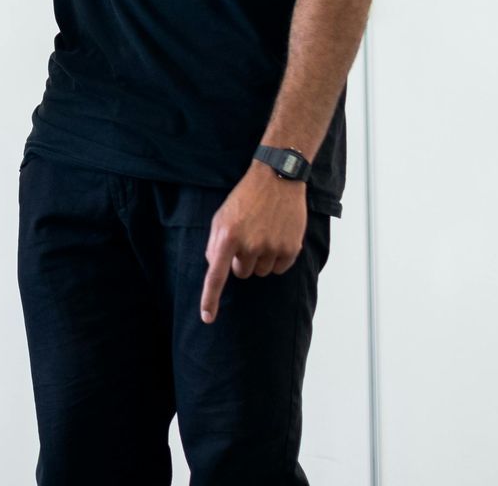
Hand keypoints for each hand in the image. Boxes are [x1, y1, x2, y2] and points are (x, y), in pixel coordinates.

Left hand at [200, 161, 307, 323]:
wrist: (276, 179)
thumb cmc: (245, 198)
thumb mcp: (221, 216)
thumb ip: (215, 243)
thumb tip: (214, 266)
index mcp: (227, 236)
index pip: (216, 275)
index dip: (210, 299)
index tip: (207, 318)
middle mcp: (249, 245)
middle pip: (241, 273)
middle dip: (241, 260)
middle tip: (248, 236)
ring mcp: (271, 247)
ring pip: (261, 272)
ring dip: (260, 258)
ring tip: (263, 232)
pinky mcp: (290, 248)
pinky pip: (279, 268)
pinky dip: (277, 258)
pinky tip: (277, 236)